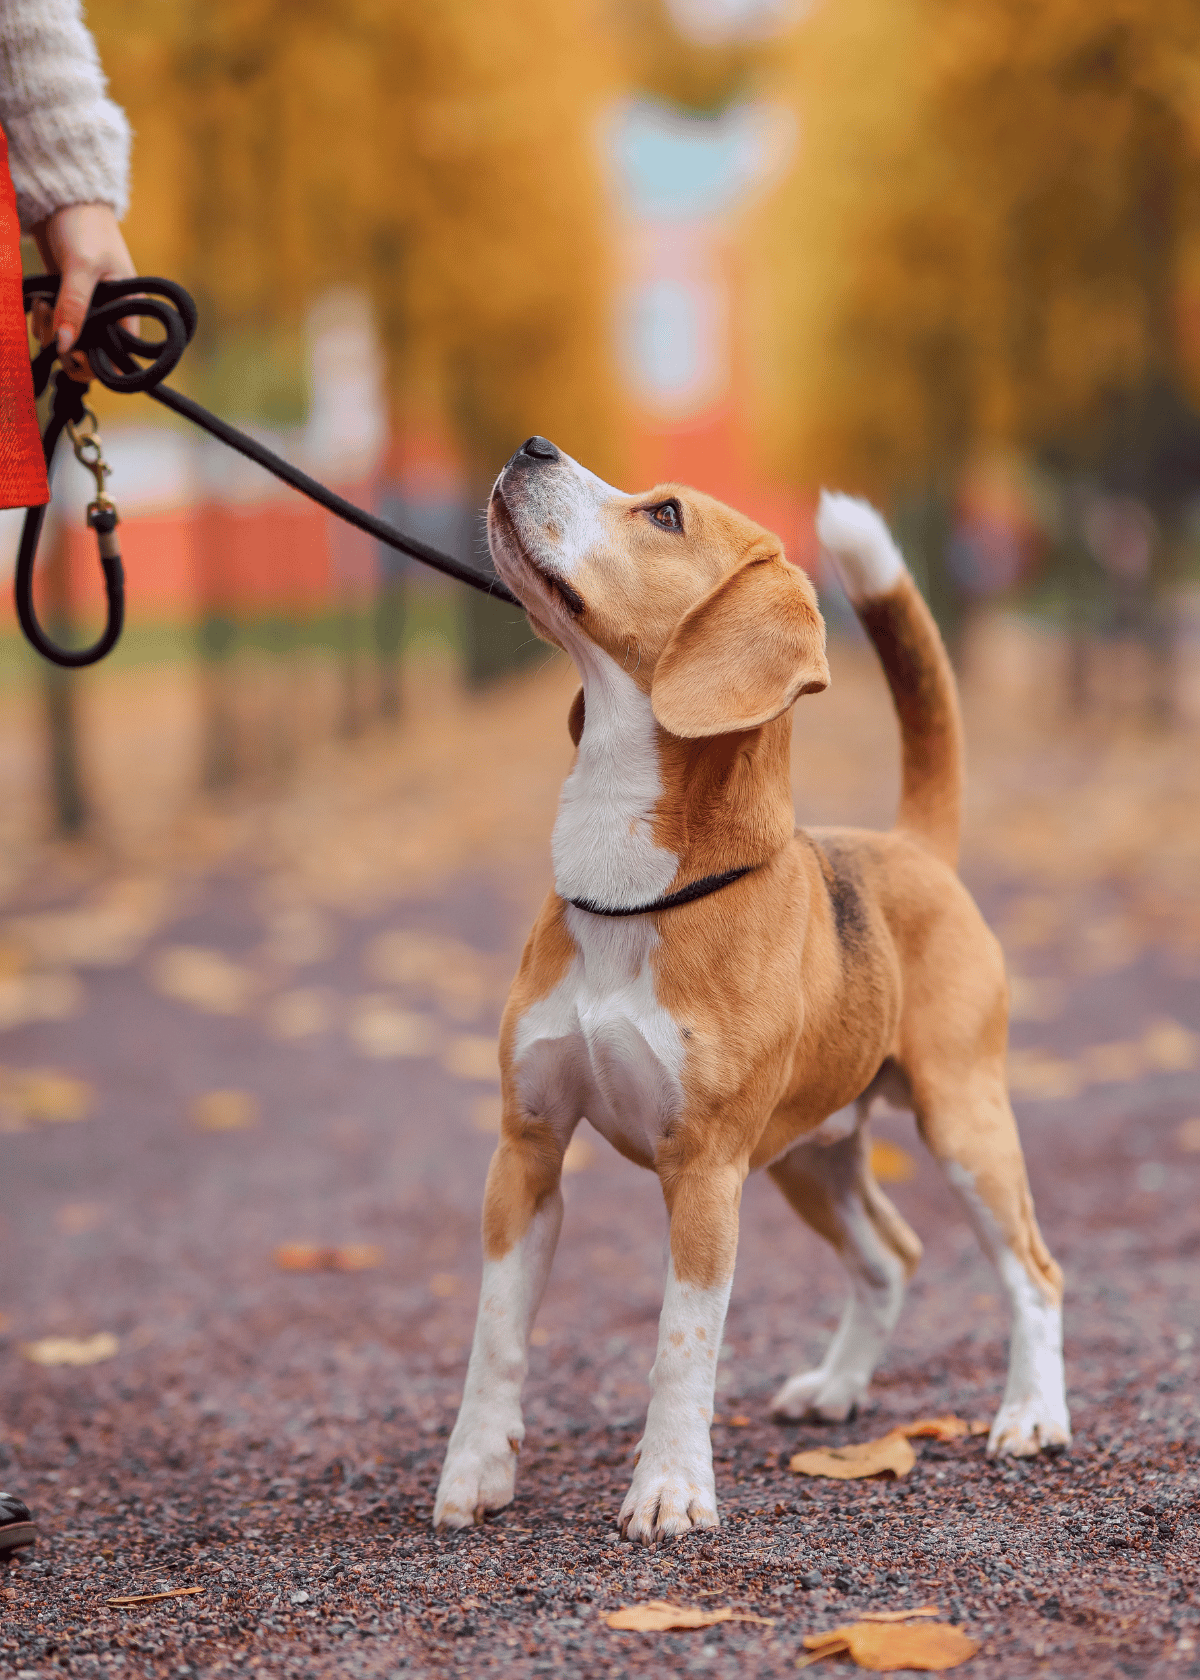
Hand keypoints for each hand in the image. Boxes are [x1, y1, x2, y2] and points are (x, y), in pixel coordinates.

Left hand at [30, 202, 135, 381]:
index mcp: (127, 311)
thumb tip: (64, 345)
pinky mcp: (66, 301)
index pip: (120, 357)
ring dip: (50, 331)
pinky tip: (40, 303)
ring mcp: (86, 309)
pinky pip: (54, 326)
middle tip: (54, 330)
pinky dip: (44, 321)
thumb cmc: (84, 227)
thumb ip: (74, 306)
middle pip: (91, 354)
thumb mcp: (81, 267)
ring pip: (68, 341)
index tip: (74, 354)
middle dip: (68, 347)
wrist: (63, 198)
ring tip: (44, 306)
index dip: (98, 364)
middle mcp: (110, 315)